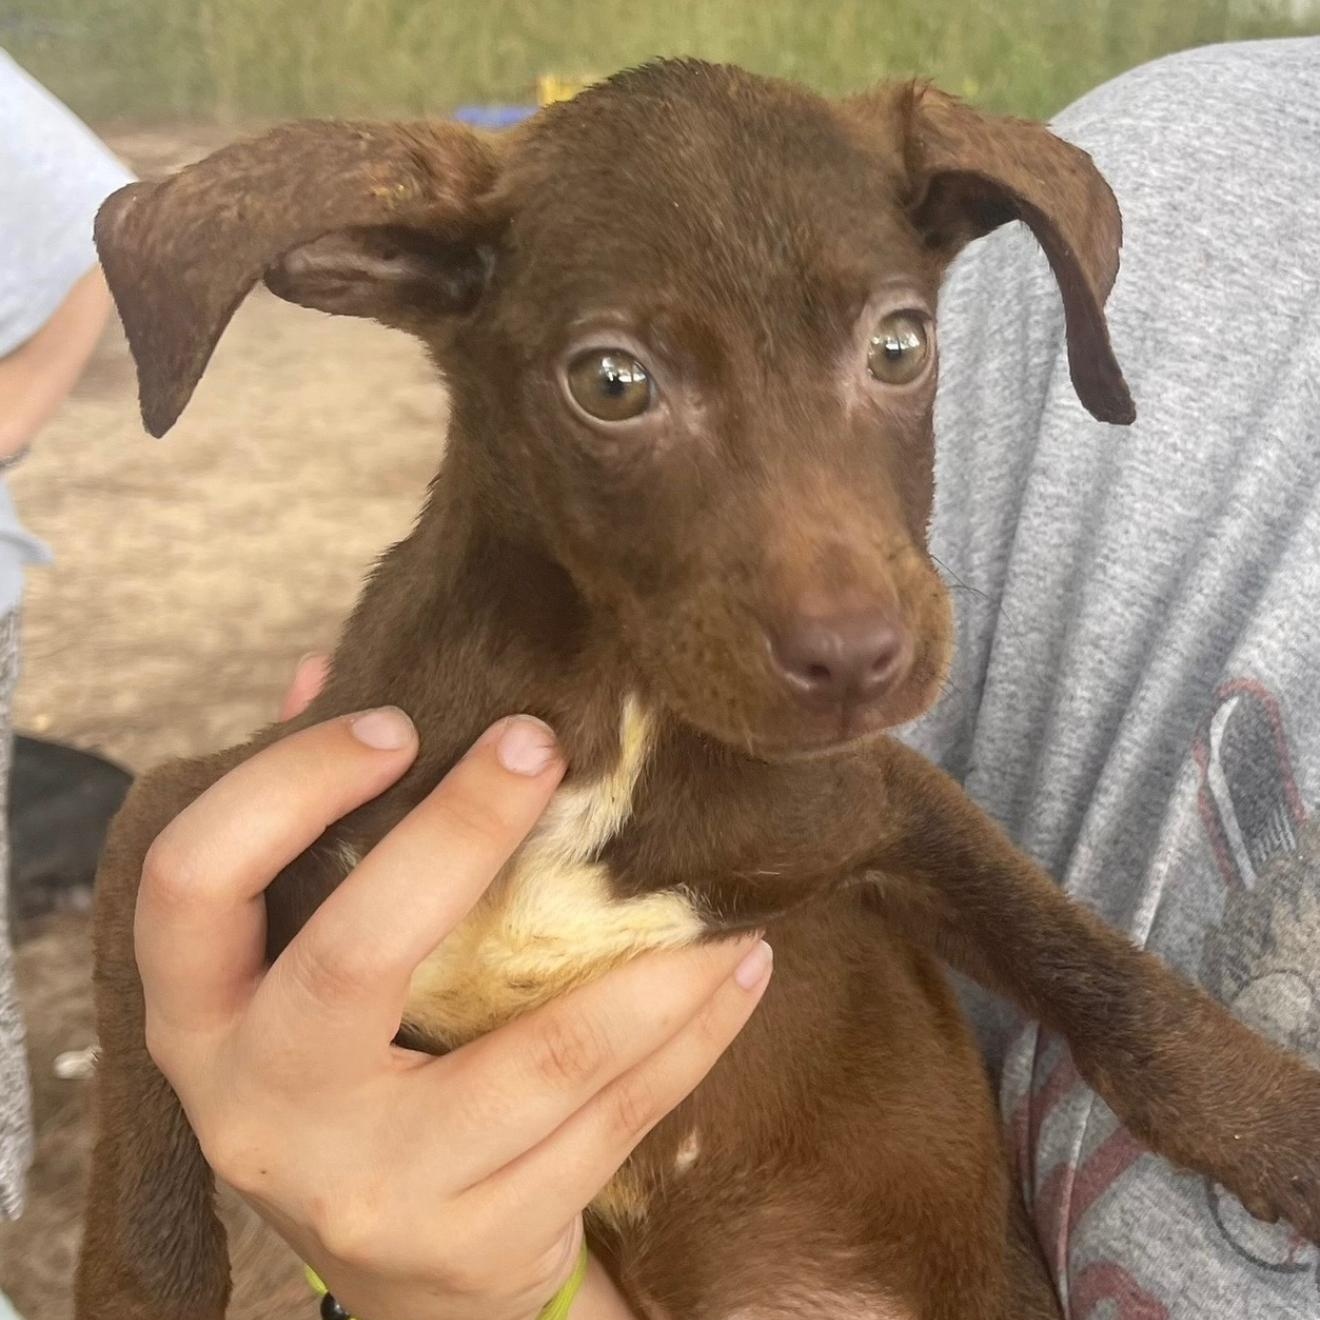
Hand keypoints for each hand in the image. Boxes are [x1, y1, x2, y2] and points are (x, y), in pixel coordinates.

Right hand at [134, 660, 771, 1319]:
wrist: (401, 1276)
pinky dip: (692, 1036)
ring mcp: (378, 1191)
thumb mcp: (296, 971)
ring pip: (545, 1057)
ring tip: (718, 885)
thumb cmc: (348, 1076)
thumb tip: (329, 670)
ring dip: (654, 960)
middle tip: (543, 747)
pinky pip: (615, 1121)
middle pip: (356, 956)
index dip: (284, 786)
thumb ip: (309, 827)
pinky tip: (739, 970)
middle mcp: (266, 1113)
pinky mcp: (484, 1243)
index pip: (194, 882)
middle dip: (459, 834)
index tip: (397, 722)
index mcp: (202, 1023)